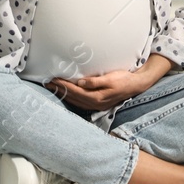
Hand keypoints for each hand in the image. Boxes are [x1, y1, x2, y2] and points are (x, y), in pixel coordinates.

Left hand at [47, 62, 164, 108]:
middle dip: (60, 90)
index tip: (53, 79)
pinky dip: (71, 98)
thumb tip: (81, 83)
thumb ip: (95, 82)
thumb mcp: (110, 78)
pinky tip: (66, 95)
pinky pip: (80, 102)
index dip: (63, 85)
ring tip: (53, 87)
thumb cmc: (123, 79)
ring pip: (75, 101)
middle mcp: (96, 103)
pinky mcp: (98, 103)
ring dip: (63, 94)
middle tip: (47, 82)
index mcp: (97, 97)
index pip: (75, 91)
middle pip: (73, 97)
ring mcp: (97, 105)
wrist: (136, 85)